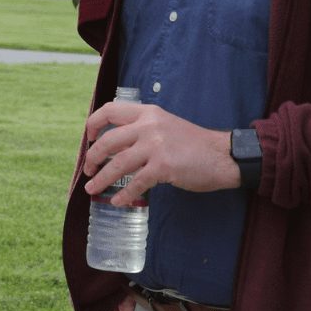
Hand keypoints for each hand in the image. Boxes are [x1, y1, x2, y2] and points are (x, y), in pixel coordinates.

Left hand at [83, 100, 238, 204]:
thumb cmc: (192, 143)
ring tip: (92, 188)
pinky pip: (136, 182)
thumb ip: (142, 129)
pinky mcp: (164, 166)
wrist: (222, 155)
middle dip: (93, 157)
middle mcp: (148, 125)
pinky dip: (124, 193)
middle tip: (88, 170)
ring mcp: (156, 145)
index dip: (94, 124)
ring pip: (118, 163)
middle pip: (108, 140)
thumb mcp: (164, 125)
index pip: (110, 110)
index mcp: (147, 112)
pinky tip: (118, 201)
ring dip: (102, 178)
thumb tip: (115, 145)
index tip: (89, 139)